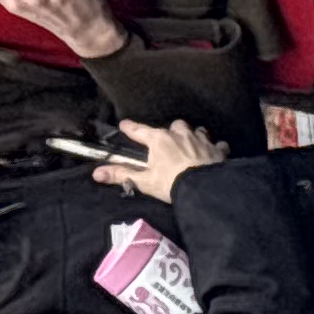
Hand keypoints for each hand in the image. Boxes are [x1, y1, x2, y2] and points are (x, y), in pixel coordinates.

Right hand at [89, 117, 228, 203]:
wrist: (205, 189)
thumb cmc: (171, 183)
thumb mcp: (145, 181)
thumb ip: (121, 175)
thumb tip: (96, 173)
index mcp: (160, 140)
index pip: (140, 131)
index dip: (131, 128)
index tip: (124, 124)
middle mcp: (181, 134)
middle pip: (175, 126)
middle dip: (172, 131)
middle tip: (169, 141)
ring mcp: (201, 140)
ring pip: (197, 131)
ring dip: (194, 136)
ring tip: (192, 144)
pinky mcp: (218, 150)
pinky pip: (218, 144)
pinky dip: (215, 148)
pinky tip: (215, 153)